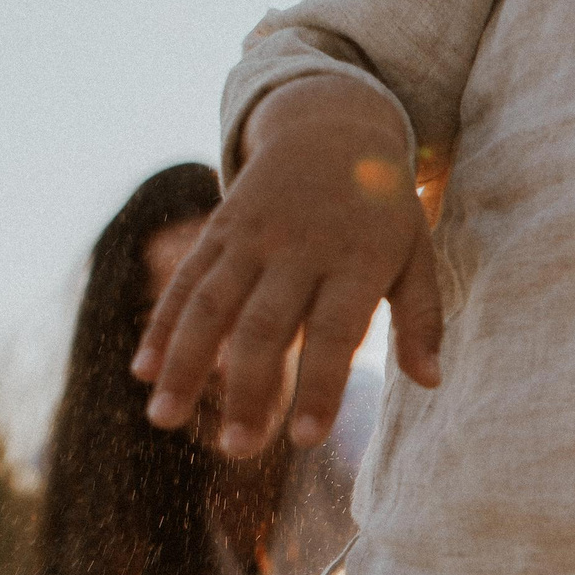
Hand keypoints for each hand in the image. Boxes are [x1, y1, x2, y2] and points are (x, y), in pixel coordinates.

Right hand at [133, 75, 440, 455]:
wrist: (333, 125)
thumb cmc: (383, 207)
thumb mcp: (416, 252)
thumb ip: (422, 317)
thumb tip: (432, 382)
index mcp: (356, 260)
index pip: (334, 333)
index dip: (319, 386)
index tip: (306, 440)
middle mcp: (299, 248)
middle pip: (265, 326)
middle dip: (247, 390)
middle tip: (236, 450)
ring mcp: (252, 237)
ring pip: (211, 306)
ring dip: (184, 364)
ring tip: (164, 420)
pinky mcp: (220, 230)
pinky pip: (186, 280)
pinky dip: (161, 325)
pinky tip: (142, 371)